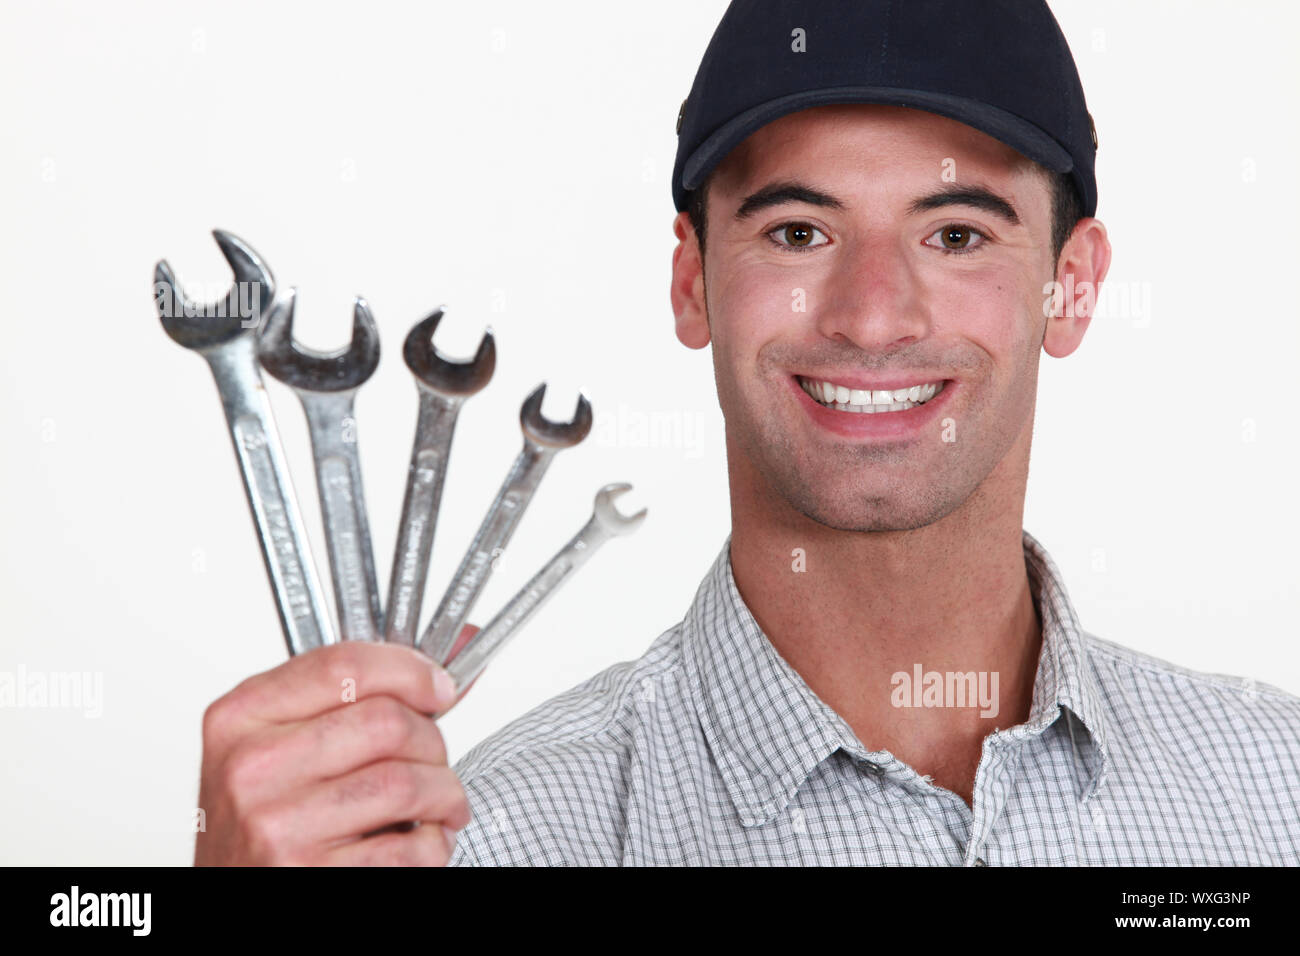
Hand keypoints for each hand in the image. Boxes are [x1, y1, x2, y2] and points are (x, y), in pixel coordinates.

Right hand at [195, 624, 481, 864]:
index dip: (409, 671)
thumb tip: (438, 676)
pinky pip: (408, 848)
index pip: (344, 666)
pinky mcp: (311, 874)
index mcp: (242, 718)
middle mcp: (253, 769)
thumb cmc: (261, 820)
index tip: (438, 687)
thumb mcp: (276, 745)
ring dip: (444, 794)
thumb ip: (345, 700)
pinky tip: (421, 841)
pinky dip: (433, 843)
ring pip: (405, 783)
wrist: (226, 892)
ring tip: (440, 804)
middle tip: (434, 759)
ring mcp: (279, 826)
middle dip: (432, 741)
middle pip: (386, 722)